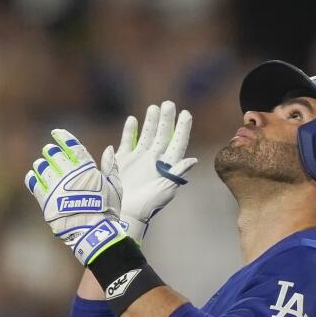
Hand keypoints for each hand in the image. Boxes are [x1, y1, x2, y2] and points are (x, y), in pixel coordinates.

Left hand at [26, 129, 129, 265]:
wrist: (94, 232)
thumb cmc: (108, 210)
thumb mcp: (115, 187)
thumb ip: (111, 167)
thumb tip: (108, 149)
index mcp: (86, 169)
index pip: (72, 147)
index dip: (63, 137)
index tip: (56, 133)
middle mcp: (69, 175)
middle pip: (55, 156)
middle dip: (51, 151)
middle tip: (49, 150)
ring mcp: (56, 187)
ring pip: (43, 168)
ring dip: (41, 164)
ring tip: (41, 163)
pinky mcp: (46, 201)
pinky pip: (35, 185)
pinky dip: (33, 178)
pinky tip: (33, 175)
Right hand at [107, 101, 197, 241]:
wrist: (124, 213)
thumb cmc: (148, 205)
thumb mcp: (166, 189)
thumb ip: (178, 173)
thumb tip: (192, 160)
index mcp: (168, 165)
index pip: (178, 142)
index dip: (183, 128)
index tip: (186, 113)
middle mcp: (154, 159)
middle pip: (163, 134)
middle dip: (166, 119)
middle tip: (169, 104)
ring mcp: (138, 159)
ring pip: (147, 135)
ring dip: (151, 122)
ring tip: (154, 107)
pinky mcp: (123, 161)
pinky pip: (127, 142)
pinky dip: (129, 131)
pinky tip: (132, 120)